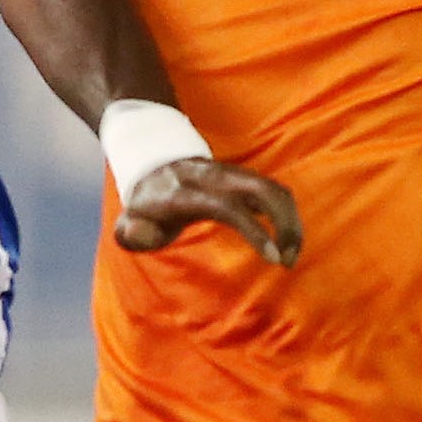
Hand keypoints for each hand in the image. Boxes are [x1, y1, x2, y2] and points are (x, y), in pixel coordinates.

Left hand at [114, 158, 302, 266]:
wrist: (154, 161)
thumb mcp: (131, 220)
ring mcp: (230, 173)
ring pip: (273, 188)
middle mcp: (213, 178)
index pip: (228, 207)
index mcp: (187, 193)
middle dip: (285, 224)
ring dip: (291, 220)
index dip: (254, 230)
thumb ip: (132, 233)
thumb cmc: (147, 202)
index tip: (274, 257)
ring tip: (291, 254)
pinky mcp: (242, 176)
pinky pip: (274, 189)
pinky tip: (286, 239)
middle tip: (289, 260)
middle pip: (262, 191)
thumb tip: (139, 235)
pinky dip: (287, 213)